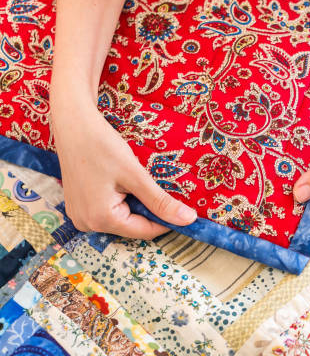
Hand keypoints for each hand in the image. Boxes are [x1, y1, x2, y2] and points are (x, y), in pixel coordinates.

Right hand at [51, 98, 196, 238]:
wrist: (73, 124)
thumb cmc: (101, 145)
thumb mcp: (136, 176)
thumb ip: (161, 202)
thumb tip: (189, 220)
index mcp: (100, 220)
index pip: (145, 231)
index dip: (167, 222)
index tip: (186, 214)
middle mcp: (86, 224)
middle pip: (132, 226)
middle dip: (148, 210)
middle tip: (152, 185)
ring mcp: (79, 216)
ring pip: (122, 218)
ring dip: (134, 204)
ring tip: (131, 180)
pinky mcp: (78, 206)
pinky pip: (109, 211)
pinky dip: (121, 200)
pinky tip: (120, 182)